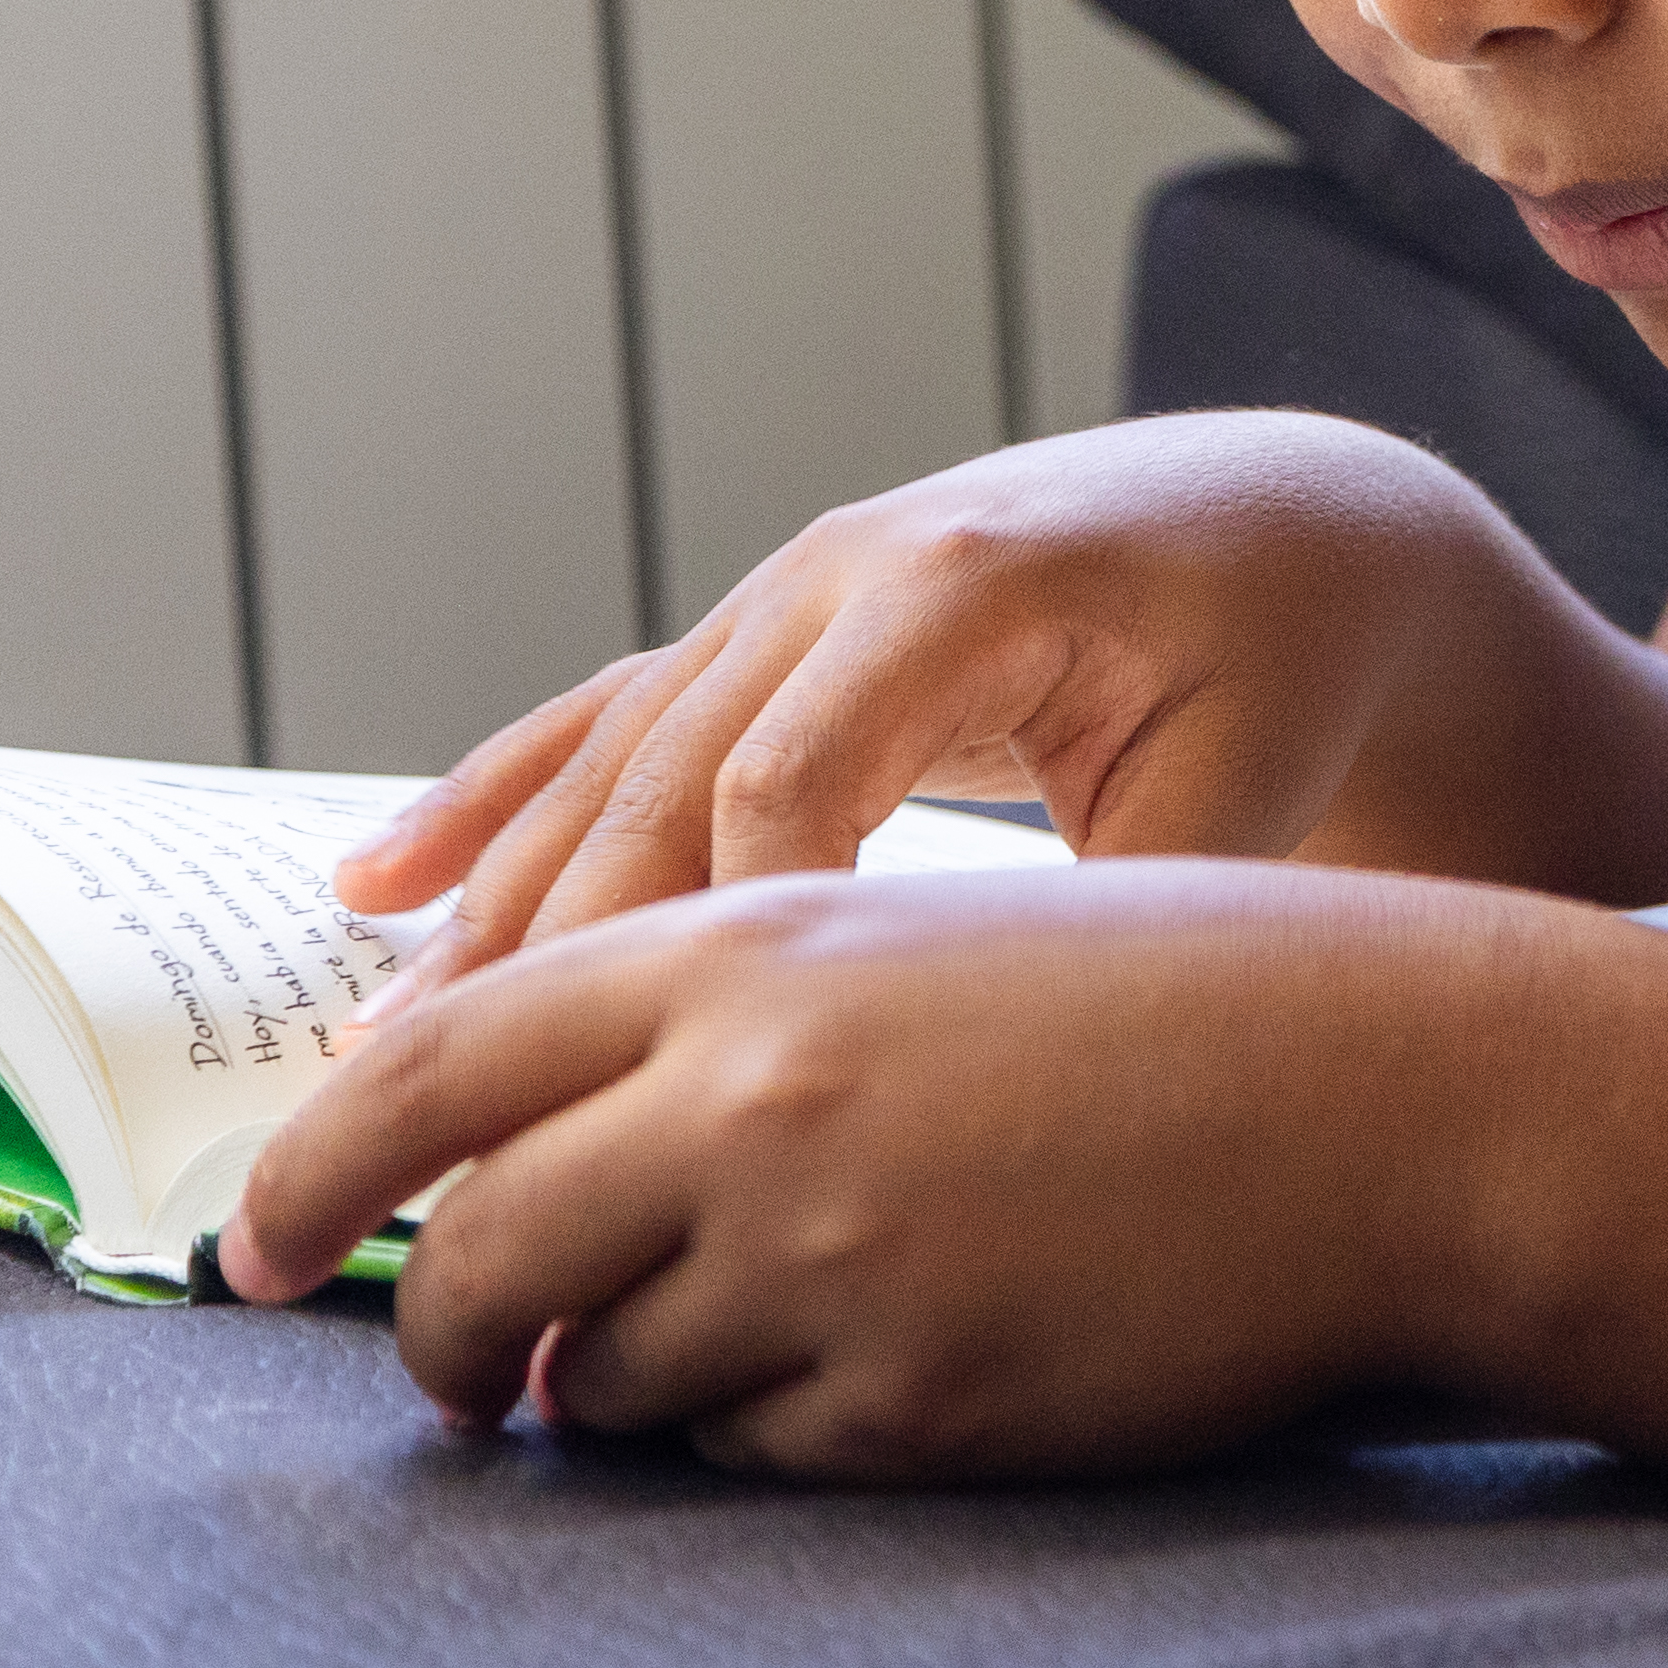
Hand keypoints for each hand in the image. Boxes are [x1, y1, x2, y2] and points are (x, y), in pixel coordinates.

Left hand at [225, 860, 1563, 1472]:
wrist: (1403, 1087)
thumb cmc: (1177, 995)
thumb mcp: (919, 939)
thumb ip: (720, 1020)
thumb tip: (528, 1165)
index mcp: (750, 946)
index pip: (438, 1069)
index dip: (315, 1172)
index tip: (256, 1246)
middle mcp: (756, 1092)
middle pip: (475, 1257)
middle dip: (433, 1340)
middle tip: (452, 1382)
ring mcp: (830, 1251)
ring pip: (607, 1376)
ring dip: (619, 1390)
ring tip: (717, 1355)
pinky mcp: (915, 1390)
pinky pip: (754, 1450)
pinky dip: (772, 1431)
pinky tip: (881, 1363)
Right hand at [332, 414, 1509, 1002]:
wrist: (1291, 527)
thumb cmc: (1285, 654)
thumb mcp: (1245, 770)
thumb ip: (1130, 905)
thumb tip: (1014, 1071)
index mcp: (956, 587)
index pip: (786, 786)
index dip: (721, 950)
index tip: (678, 1103)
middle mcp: (837, 574)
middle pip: (654, 784)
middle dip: (555, 964)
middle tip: (475, 1140)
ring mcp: (784, 599)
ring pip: (603, 764)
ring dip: (495, 913)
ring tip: (380, 1061)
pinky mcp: (766, 642)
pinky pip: (603, 722)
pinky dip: (492, 806)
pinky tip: (377, 893)